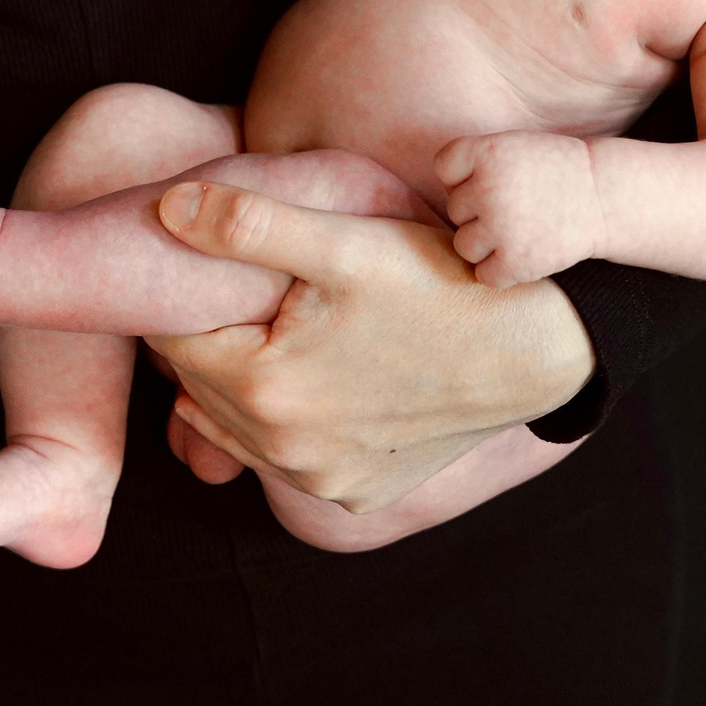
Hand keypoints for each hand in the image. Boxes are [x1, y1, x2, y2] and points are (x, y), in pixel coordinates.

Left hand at [145, 181, 594, 512]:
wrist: (539, 346)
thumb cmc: (440, 284)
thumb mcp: (344, 243)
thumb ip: (247, 226)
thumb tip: (166, 209)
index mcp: (264, 392)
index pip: (174, 337)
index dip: (182, 293)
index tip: (204, 264)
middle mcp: (285, 455)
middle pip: (201, 386)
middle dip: (209, 337)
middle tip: (239, 290)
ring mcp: (323, 483)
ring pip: (238, 428)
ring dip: (240, 383)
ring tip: (275, 329)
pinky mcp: (358, 495)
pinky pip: (291, 459)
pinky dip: (287, 423)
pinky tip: (314, 377)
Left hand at [436, 131, 609, 286]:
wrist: (605, 198)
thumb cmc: (554, 170)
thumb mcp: (512, 146)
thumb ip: (472, 163)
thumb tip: (426, 201)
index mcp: (487, 151)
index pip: (445, 168)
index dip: (467, 176)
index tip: (497, 178)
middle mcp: (489, 188)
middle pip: (454, 210)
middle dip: (480, 212)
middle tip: (518, 206)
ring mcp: (502, 228)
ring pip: (462, 245)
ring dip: (485, 244)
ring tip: (518, 231)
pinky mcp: (516, 262)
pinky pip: (483, 275)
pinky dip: (500, 270)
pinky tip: (523, 253)